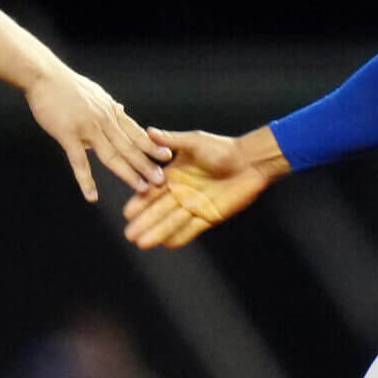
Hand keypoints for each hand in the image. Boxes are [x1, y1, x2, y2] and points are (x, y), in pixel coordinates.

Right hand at [25, 65, 167, 201]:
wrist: (43, 75)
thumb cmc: (65, 85)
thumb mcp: (94, 93)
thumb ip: (108, 105)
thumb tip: (121, 109)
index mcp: (110, 111)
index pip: (136, 132)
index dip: (152, 146)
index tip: (167, 156)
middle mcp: (104, 120)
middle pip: (130, 146)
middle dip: (147, 164)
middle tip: (162, 180)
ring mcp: (87, 128)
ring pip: (112, 155)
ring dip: (128, 173)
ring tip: (142, 188)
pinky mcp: (68, 134)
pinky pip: (79, 162)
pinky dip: (86, 180)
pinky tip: (91, 196)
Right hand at [122, 128, 278, 248]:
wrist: (250, 162)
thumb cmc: (223, 148)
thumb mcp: (194, 142)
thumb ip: (172, 140)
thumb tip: (149, 132)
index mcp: (174, 175)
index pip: (153, 191)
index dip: (140, 203)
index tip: (127, 213)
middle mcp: (181, 193)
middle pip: (159, 210)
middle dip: (144, 222)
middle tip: (128, 234)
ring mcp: (194, 206)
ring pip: (172, 222)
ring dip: (157, 232)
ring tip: (141, 243)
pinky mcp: (209, 216)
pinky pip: (191, 229)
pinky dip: (179, 237)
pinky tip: (165, 245)